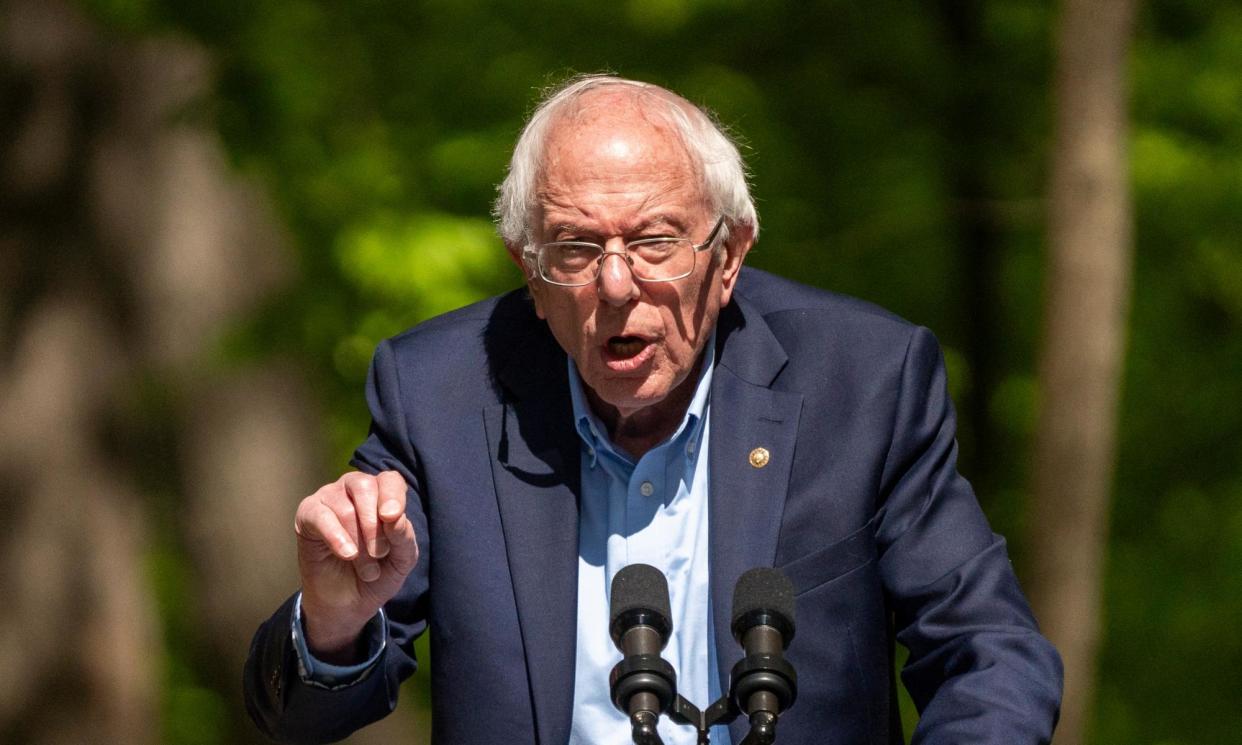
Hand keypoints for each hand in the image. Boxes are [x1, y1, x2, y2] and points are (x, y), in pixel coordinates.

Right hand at [293, 470, 418, 661]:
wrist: (348, 604)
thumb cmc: (378, 573)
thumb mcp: (401, 560)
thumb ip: (404, 537)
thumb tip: (395, 516)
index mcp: (382, 494)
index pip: (390, 480)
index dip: (392, 496)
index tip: (392, 518)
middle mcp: (354, 489)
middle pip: (364, 486)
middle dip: (374, 524)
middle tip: (379, 554)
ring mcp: (329, 498)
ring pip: (345, 507)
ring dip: (358, 542)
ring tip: (366, 569)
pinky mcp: (307, 514)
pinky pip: (320, 516)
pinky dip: (336, 536)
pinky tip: (346, 554)